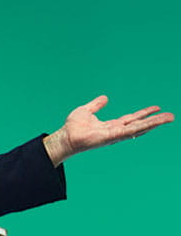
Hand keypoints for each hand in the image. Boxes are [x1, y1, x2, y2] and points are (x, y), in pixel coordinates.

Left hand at [44, 95, 173, 165]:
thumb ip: (96, 105)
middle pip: (139, 124)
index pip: (131, 119)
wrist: (66, 137)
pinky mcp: (114, 136)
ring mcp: (116, 135)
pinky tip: (155, 123)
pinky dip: (144, 126)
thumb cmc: (73, 127)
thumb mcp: (86, 111)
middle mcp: (116, 131)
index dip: (143, 114)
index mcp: (111, 125)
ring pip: (139, 128)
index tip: (156, 108)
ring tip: (169, 118)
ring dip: (155, 123)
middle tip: (170, 116)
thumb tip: (105, 98)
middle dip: (154, 120)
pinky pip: (132, 131)